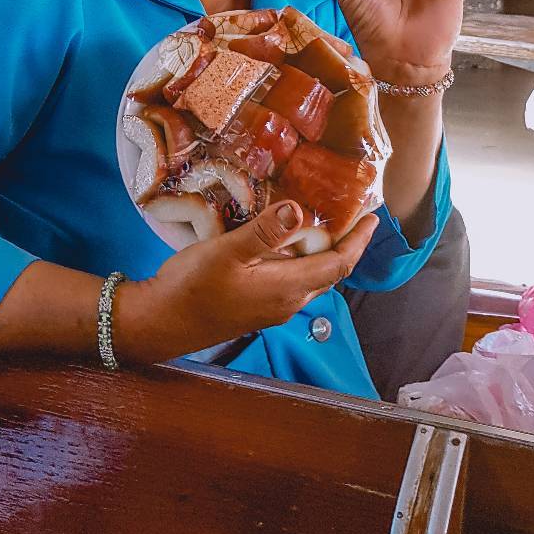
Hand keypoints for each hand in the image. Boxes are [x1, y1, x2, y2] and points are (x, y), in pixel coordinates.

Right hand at [115, 201, 377, 364]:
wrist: (159, 323)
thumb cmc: (190, 288)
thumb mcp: (226, 252)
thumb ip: (264, 232)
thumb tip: (299, 209)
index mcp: (287, 288)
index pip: (338, 265)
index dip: (359, 242)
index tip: (373, 218)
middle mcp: (286, 303)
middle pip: (328, 273)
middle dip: (344, 245)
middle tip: (351, 214)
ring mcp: (270, 308)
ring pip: (308, 278)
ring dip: (320, 253)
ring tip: (321, 222)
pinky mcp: (254, 307)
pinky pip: (289, 282)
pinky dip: (298, 260)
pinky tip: (282, 242)